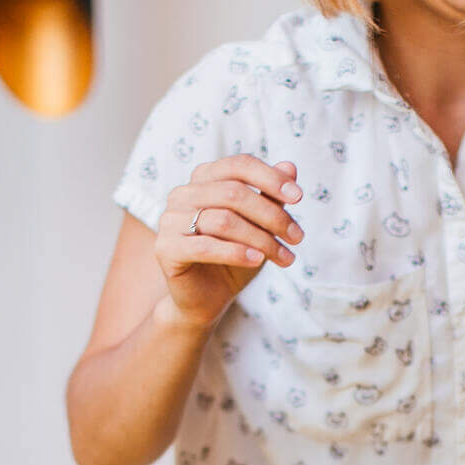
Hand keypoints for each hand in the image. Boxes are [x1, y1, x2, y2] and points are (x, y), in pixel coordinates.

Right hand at [155, 155, 305, 329]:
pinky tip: (257, 260)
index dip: (270, 178)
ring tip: (284, 256)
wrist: (207, 299)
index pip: (239, 165)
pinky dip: (236, 252)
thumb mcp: (259, 225)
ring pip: (222, 220)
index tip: (299, 198)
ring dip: (261, 239)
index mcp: (203, 179)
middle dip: (272, 215)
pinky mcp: (165, 249)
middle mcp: (182, 194)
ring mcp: (169, 220)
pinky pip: (205, 246)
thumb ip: (270, 196)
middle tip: (297, 237)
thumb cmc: (234, 257)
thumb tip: (290, 167)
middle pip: (233, 193)